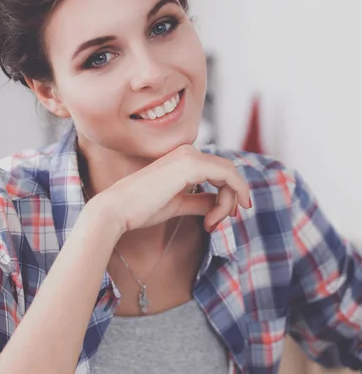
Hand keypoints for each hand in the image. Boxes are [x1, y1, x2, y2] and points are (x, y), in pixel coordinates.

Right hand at [94, 144, 250, 234]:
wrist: (117, 210)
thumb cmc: (142, 208)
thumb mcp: (178, 204)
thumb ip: (200, 201)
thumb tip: (219, 204)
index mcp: (184, 157)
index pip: (219, 171)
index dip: (228, 194)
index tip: (221, 218)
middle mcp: (189, 151)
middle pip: (228, 171)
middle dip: (233, 197)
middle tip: (225, 220)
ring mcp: (190, 155)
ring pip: (230, 174)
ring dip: (229, 201)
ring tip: (212, 222)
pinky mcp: (191, 165)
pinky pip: (227, 177)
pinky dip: (229, 198)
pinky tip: (216, 218)